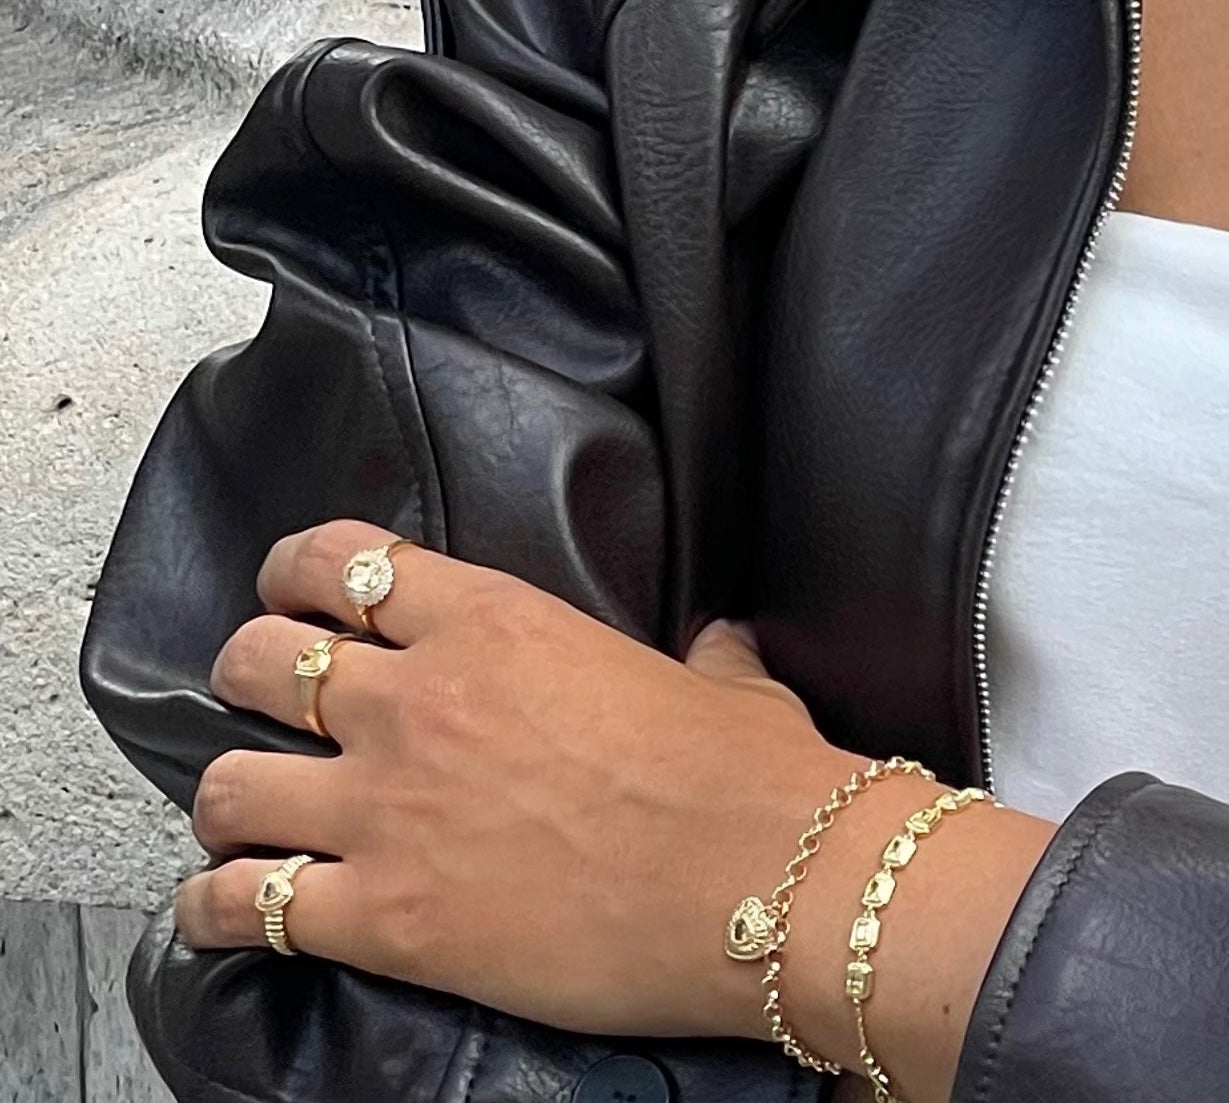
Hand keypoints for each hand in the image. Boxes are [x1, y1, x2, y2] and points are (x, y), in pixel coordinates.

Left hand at [172, 519, 870, 1040]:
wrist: (761, 881)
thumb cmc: (747, 776)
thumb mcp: (725, 681)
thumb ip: (700, 656)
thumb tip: (717, 648)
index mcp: (495, 621)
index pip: (342, 563)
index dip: (297, 574)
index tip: (292, 591)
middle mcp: (418, 701)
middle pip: (257, 661)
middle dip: (250, 680)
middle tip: (270, 706)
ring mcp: (388, 810)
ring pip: (225, 785)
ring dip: (231, 801)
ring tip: (251, 815)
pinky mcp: (381, 917)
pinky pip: (241, 908)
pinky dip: (215, 911)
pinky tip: (224, 912)